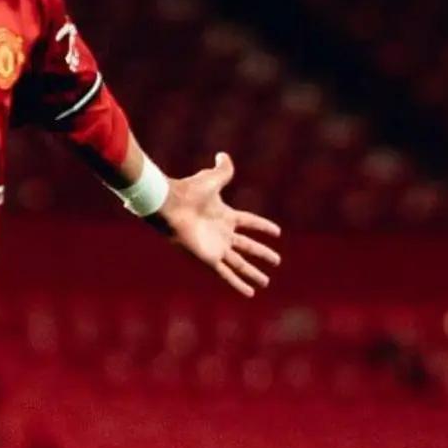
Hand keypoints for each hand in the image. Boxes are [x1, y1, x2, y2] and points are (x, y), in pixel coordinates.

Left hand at [159, 152, 281, 296]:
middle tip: (276, 261)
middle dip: (262, 254)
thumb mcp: (212, 178)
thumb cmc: (189, 191)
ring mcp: (216, 247)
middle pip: (247, 246)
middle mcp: (221, 233)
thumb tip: (223, 155)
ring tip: (266, 282)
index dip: (263, 227)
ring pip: (240, 263)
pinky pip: (227, 274)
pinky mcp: (209, 259)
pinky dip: (238, 284)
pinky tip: (249, 293)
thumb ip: (223, 169)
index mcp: (224, 215)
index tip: (277, 232)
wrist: (170, 206)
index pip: (249, 222)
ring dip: (253, 274)